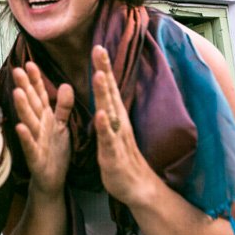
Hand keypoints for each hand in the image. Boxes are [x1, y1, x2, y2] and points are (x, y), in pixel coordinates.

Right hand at [12, 62, 71, 197]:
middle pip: (31, 104)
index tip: (29, 63)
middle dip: (25, 87)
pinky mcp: (36, 157)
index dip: (35, 80)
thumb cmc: (56, 152)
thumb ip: (63, 106)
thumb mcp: (62, 125)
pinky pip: (30, 146)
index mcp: (46, 118)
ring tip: (17, 92)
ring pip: (29, 121)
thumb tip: (65, 84)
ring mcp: (35, 141)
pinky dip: (25, 137)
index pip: (40, 95)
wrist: (52, 180)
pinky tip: (20, 127)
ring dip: (22, 108)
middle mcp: (38, 127)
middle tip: (17, 70)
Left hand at [91, 45, 158, 205]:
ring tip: (99, 74)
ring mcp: (116, 137)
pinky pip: (108, 139)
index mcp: (115, 116)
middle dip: (104, 70)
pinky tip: (100, 114)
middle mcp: (118, 122)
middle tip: (98, 48)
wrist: (137, 187)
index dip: (103, 67)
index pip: (109, 88)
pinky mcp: (113, 154)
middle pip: (110, 92)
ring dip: (104, 93)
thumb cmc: (121, 158)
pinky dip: (104, 126)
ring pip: (110, 111)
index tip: (98, 46)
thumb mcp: (111, 130)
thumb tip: (105, 95)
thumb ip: (108, 111)